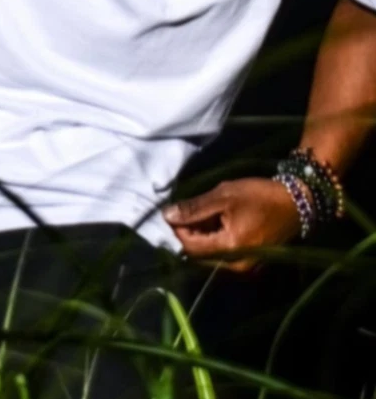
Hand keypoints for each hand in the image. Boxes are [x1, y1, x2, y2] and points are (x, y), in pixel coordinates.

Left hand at [162, 178, 304, 272]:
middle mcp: (235, 266)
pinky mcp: (249, 262)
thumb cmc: (259, 196)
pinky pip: (222, 254)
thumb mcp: (224, 196)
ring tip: (205, 212)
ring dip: (201, 236)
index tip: (174, 210)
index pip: (190, 246)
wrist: (296, 203)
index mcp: (229, 250)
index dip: (177, 229)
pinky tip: (217, 221)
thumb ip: (194, 208)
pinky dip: (215, 239)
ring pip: (209, 255)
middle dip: (189, 233)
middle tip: (189, 209)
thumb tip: (167, 215)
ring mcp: (244, 267)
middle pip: (198, 254)